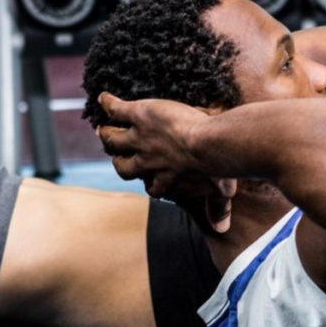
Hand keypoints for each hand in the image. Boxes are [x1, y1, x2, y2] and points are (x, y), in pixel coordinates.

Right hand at [98, 92, 236, 231]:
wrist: (208, 144)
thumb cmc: (217, 167)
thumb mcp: (221, 190)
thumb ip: (218, 208)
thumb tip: (222, 229)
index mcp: (164, 180)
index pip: (150, 187)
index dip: (148, 183)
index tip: (148, 179)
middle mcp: (146, 162)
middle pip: (123, 166)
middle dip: (118, 160)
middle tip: (115, 153)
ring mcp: (140, 138)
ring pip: (114, 139)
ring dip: (108, 134)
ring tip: (103, 129)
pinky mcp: (139, 115)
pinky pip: (117, 110)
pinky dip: (109, 103)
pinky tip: (104, 98)